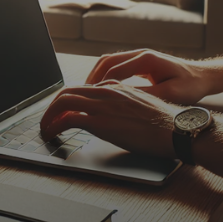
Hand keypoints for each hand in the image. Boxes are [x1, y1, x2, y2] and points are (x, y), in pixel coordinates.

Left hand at [39, 82, 178, 158]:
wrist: (177, 130)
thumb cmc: (165, 124)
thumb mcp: (141, 107)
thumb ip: (124, 106)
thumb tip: (114, 116)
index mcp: (116, 87)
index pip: (83, 87)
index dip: (67, 99)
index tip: (61, 111)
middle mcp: (107, 91)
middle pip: (68, 91)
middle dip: (52, 106)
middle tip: (47, 119)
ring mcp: (102, 105)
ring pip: (63, 101)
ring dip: (49, 115)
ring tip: (45, 128)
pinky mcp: (100, 122)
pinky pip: (67, 119)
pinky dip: (54, 126)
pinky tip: (52, 135)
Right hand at [85, 49, 213, 104]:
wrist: (203, 77)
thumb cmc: (191, 85)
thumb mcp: (170, 94)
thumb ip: (147, 96)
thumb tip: (123, 101)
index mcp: (146, 59)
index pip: (115, 70)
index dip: (101, 85)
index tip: (90, 99)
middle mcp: (140, 54)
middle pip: (106, 61)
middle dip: (92, 78)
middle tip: (81, 95)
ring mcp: (138, 57)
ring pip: (108, 62)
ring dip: (96, 76)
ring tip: (86, 93)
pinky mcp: (139, 64)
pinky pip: (115, 67)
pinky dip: (104, 77)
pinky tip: (100, 90)